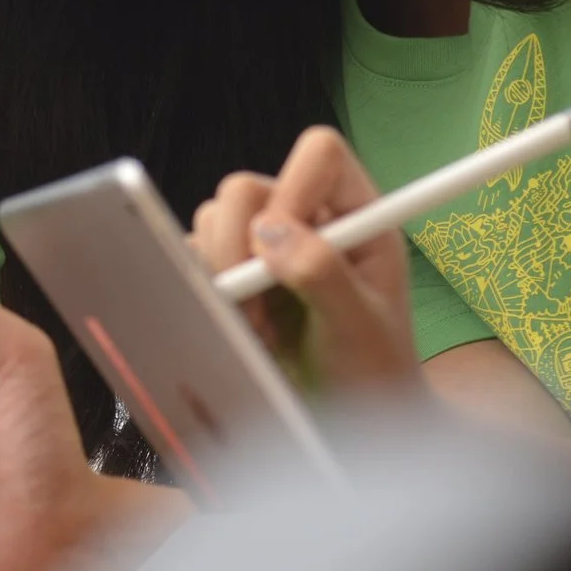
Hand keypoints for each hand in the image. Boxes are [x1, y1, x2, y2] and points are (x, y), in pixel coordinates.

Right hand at [190, 126, 418, 393]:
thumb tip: (270, 233)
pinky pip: (196, 254)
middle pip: (247, 187)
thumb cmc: (373, 368)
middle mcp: (309, 219)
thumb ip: (322, 274)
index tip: (278, 242)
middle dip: (237, 242)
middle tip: (251, 296)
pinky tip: (242, 328)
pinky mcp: (236, 273)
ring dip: (222, 272)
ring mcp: (268, 245)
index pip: (319, 156)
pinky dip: (206, 289)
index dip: (293, 187)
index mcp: (356, 215)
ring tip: (257, 325)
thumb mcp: (360, 325)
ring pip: (215, 218)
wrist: (351, 414)